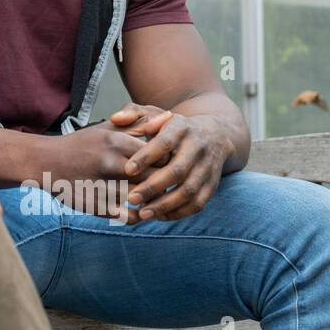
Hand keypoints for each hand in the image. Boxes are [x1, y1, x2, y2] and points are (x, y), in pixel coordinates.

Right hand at [44, 118, 167, 223]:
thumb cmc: (82, 144)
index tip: (165, 167)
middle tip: (164, 187)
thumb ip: (139, 124)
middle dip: (162, 184)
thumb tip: (170, 117)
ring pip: (143, 199)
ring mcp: (102, 185)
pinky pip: (129, 217)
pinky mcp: (95, 206)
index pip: (159, 156)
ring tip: (153, 200)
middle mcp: (110, 162)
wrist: (45, 162)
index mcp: (116, 141)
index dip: (166, 164)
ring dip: (151, 202)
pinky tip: (135, 211)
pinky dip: (136, 217)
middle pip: (154, 178)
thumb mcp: (108, 128)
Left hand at [114, 104, 234, 221]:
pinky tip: (159, 217)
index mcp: (181, 128)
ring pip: (189, 190)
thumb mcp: (155, 114)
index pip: (164, 142)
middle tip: (131, 198)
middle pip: (177, 170)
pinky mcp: (213, 184)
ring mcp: (207, 167)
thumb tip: (114, 118)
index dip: (146, 157)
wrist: (215, 134)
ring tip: (142, 213)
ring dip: (165, 205)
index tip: (127, 170)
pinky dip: (179, 213)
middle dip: (153, 187)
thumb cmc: (173, 126)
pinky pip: (199, 203)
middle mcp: (198, 147)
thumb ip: (133, 113)